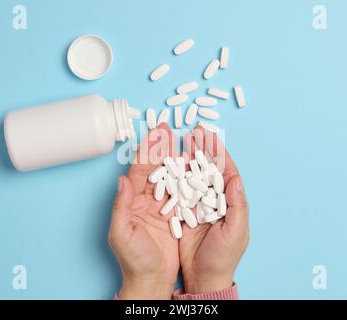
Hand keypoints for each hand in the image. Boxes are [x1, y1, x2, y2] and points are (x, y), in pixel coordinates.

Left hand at [108, 123, 178, 299]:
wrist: (151, 279)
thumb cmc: (134, 260)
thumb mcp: (122, 234)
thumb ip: (121, 206)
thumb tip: (121, 180)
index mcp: (133, 201)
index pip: (139, 170)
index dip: (146, 151)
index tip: (154, 133)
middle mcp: (147, 199)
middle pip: (155, 167)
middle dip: (160, 147)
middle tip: (167, 128)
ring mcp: (162, 205)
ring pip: (169, 175)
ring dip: (174, 157)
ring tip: (181, 139)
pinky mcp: (175, 213)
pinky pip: (181, 190)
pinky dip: (185, 176)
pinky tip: (191, 163)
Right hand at [180, 126, 249, 293]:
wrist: (203, 276)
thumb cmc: (223, 257)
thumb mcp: (235, 233)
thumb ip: (237, 207)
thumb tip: (237, 179)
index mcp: (231, 201)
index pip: (226, 171)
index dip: (219, 152)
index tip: (210, 136)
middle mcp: (216, 199)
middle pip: (209, 169)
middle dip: (203, 150)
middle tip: (194, 132)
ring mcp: (199, 203)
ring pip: (194, 176)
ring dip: (188, 159)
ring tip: (182, 143)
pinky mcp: (185, 210)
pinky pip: (180, 190)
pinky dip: (176, 177)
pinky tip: (171, 165)